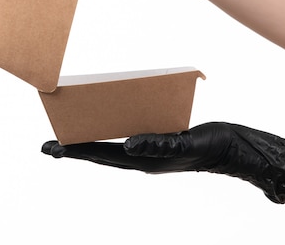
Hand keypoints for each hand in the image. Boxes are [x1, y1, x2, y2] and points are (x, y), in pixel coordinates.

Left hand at [42, 122, 284, 203]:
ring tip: (73, 134)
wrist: (234, 147)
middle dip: (75, 148)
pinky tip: (110, 123)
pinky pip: (129, 134)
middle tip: (50, 146)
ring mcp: (149, 149)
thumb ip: (157, 145)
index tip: (52, 148)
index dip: (76, 151)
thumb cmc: (211, 147)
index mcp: (144, 160)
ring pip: (112, 145)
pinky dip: (114, 130)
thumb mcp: (184, 145)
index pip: (101, 155)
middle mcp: (142, 156)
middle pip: (101, 152)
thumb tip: (126, 145)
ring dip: (91, 140)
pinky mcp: (158, 139)